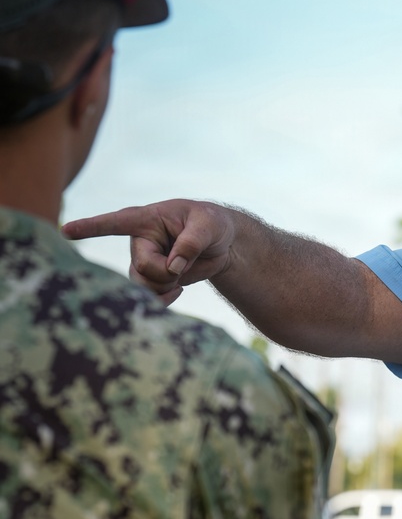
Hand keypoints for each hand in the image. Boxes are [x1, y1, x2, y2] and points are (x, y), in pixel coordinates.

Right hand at [63, 199, 237, 304]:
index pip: (114, 223)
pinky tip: (177, 291)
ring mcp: (142, 261)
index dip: (89, 228)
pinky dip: (163, 299)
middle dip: (167, 272)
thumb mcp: (208, 227)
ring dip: (166, 286)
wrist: (219, 244)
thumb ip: (191, 243)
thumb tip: (173, 267)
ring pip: (142, 285)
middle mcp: (138, 241)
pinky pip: (148, 297)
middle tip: (184, 263)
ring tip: (182, 273)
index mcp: (146, 219)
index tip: (65, 230)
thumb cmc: (211, 225)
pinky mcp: (150, 279)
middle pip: (142, 267)